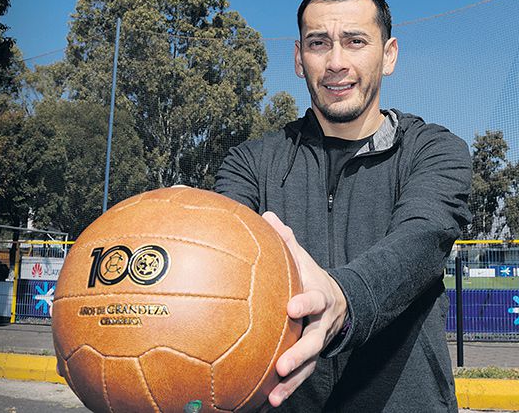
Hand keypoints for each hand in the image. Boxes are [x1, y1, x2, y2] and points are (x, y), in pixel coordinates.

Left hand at [261, 212, 347, 407]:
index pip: (314, 299)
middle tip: (281, 365)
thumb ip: (286, 240)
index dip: (305, 304)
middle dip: (299, 354)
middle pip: (313, 341)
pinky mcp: (312, 359)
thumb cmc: (311, 278)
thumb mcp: (304, 258)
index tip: (291, 307)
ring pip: (308, 366)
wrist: (341, 303)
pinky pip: (301, 377)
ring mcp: (318, 343)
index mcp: (319, 296)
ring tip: (274, 396)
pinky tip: (266, 402)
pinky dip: (286, 389)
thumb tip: (266, 214)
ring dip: (292, 382)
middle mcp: (321, 324)